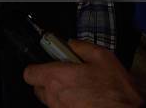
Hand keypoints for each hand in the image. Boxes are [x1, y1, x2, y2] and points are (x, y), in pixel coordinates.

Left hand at [23, 40, 143, 107]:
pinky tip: (84, 101)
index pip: (29, 73)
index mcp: (57, 78)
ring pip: (50, 101)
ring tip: (79, 90)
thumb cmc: (116, 92)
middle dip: (48, 82)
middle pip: (38, 88)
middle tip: (66, 77)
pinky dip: (69, 105)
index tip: (47, 66)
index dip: (37, 68)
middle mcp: (54, 97)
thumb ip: (81, 46)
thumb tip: (71, 44)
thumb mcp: (103, 58)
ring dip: (59, 95)